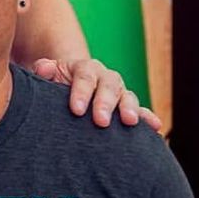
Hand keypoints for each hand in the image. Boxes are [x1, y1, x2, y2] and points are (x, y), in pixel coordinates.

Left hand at [33, 58, 161, 130]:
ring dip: (131, 109)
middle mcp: (105, 78)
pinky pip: (141, 112)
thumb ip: (44, 71)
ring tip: (130, 122)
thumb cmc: (55, 86)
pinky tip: (155, 128)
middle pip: (109, 86)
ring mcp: (119, 93)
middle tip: (101, 121)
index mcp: (85, 69)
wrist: (69, 89)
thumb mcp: (47, 76)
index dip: (81, 92)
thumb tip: (43, 69)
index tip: (76, 110)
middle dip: (106, 103)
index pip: (84, 76)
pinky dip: (149, 119)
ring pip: (128, 97)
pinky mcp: (128, 108)